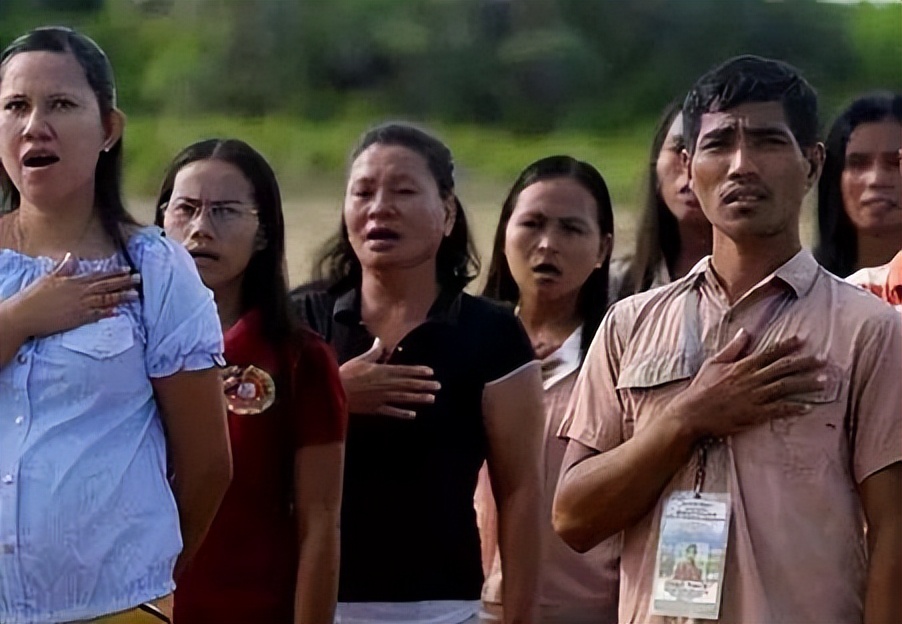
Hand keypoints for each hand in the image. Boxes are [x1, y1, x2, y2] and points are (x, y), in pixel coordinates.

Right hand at [7, 253, 139, 337]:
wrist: (25, 315)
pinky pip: (97, 315)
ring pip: (106, 299)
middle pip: (106, 285)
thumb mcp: (48, 278)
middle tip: (139, 278)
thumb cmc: (34, 296)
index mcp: (74, 281)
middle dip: (124, 282)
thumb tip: (70, 257)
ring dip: (122, 296)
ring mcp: (81, 306)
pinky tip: (119, 311)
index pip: (99, 275)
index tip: (127, 269)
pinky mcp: (78, 319)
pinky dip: (108, 313)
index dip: (114, 272)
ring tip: (135, 294)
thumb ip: (62, 268)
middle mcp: (80, 292)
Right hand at [339, 340, 439, 418]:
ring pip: (404, 398)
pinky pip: (392, 411)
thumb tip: (381, 341)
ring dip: (418, 398)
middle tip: (438, 386)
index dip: (418, 371)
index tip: (431, 372)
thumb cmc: (346, 374)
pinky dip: (402, 413)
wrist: (335, 391)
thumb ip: (374, 352)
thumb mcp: (361, 360)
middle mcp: (386, 385)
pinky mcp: (376, 408)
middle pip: (409, 384)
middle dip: (424, 385)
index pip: (405, 370)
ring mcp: (382, 398)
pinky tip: (413, 415)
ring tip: (432, 399)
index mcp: (383, 371)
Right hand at [666, 329, 826, 440]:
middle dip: (805, 363)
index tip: (804, 339)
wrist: (692, 414)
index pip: (770, 352)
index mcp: (742, 365)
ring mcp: (754, 397)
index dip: (788, 345)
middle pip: (783, 368)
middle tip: (824, 360)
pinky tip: (808, 408)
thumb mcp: (713, 363)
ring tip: (824, 382)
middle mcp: (751, 379)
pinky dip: (794, 408)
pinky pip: (779, 410)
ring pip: (786, 388)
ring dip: (806, 384)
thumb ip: (732, 348)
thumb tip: (745, 332)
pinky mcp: (754, 415)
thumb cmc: (701, 388)